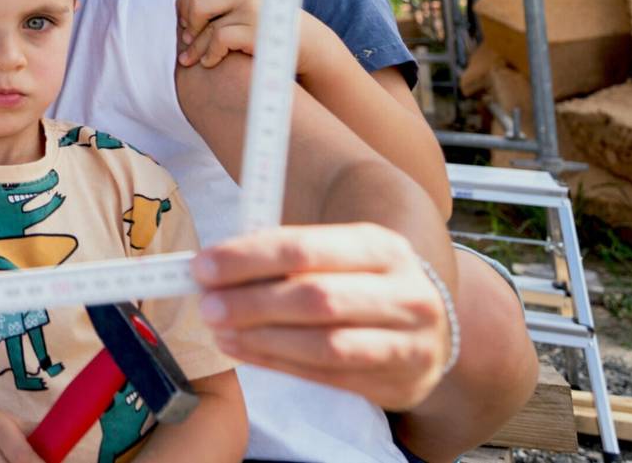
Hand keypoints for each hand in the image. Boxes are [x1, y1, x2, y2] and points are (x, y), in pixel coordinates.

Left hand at [176, 0, 262, 69]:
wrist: (305, 42)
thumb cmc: (266, 25)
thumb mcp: (244, 2)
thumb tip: (179, 8)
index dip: (183, 6)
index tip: (184, 24)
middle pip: (195, 2)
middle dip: (187, 24)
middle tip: (186, 40)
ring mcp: (250, 8)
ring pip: (205, 25)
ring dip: (194, 46)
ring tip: (189, 59)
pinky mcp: (255, 30)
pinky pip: (218, 41)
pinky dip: (210, 55)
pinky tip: (209, 63)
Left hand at [192, 223, 453, 409]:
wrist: (427, 331)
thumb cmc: (363, 284)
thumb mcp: (339, 255)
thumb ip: (285, 258)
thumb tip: (212, 267)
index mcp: (382, 247)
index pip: (306, 248)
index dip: (249, 258)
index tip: (203, 267)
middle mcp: (403, 293)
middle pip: (316, 298)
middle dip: (251, 302)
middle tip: (207, 305)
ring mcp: (407, 343)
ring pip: (324, 344)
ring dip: (262, 339)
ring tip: (219, 330)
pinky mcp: (397, 383)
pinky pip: (326, 376)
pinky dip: (276, 362)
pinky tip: (242, 349)